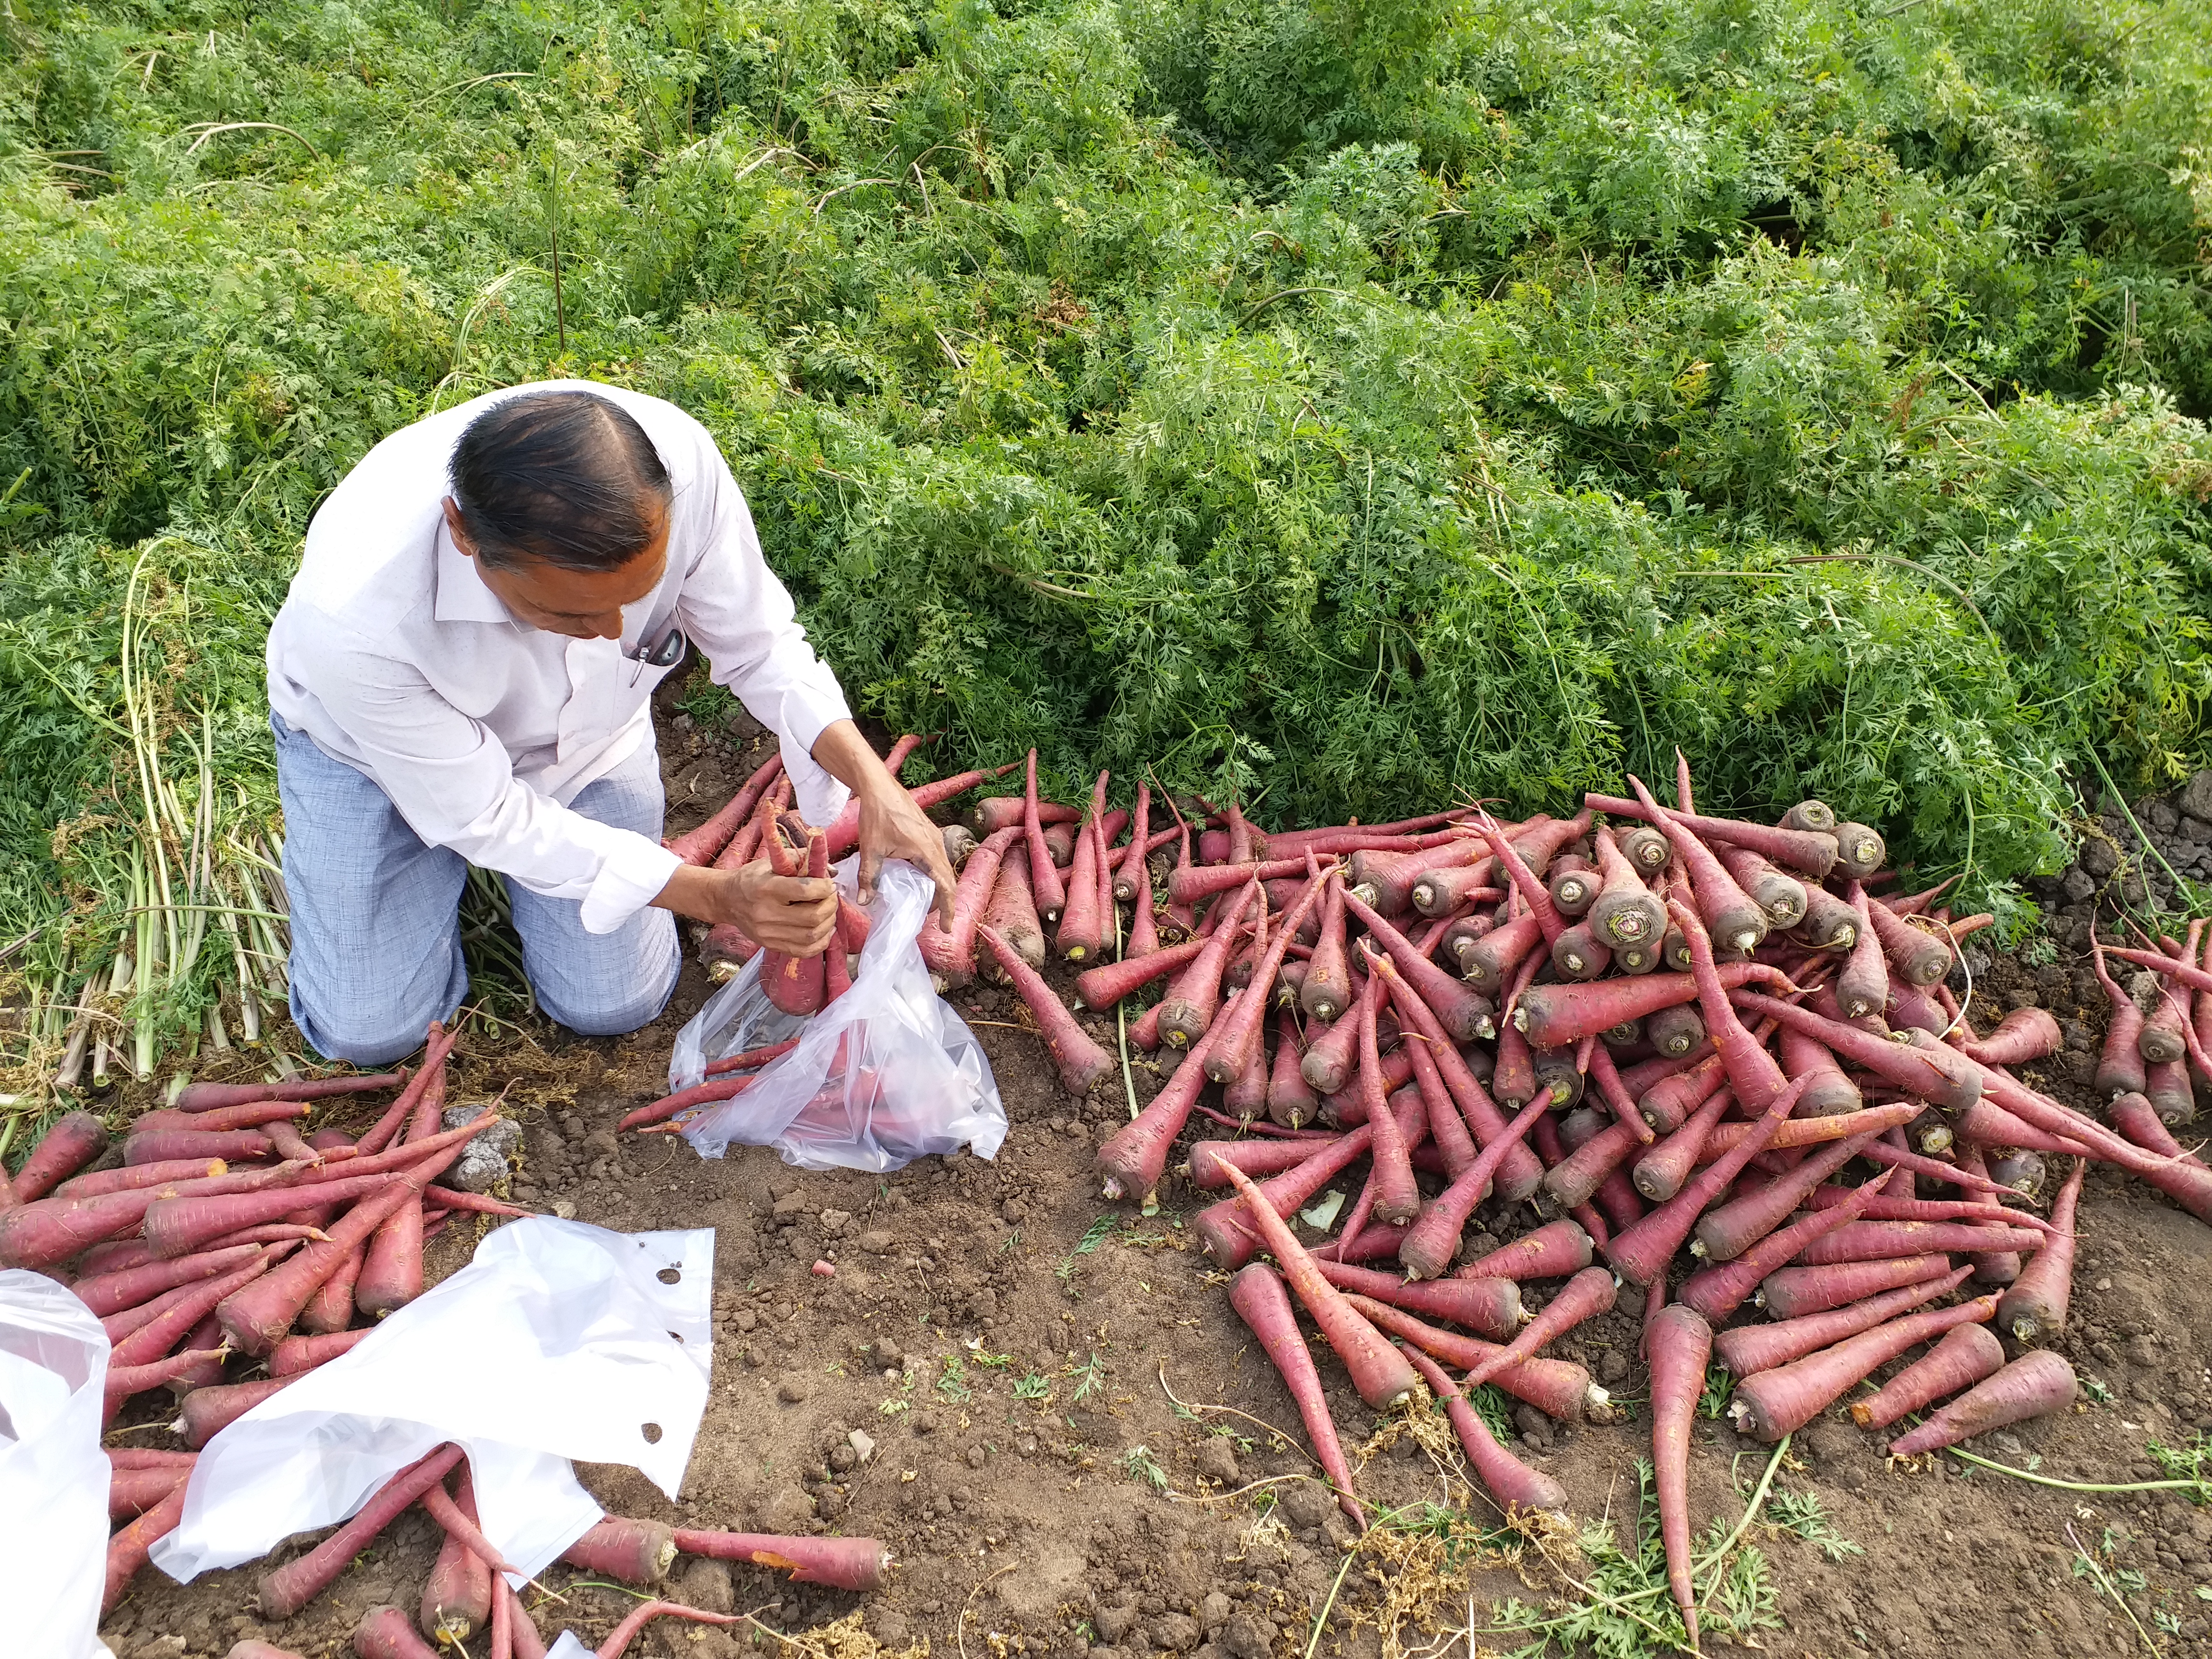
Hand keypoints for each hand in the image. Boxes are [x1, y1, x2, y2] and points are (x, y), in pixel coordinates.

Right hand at [653, 861, 837, 954]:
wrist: (727, 900)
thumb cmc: (752, 878)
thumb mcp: (772, 861)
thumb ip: (802, 859)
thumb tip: (832, 871)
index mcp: (766, 888)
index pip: (805, 891)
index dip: (824, 888)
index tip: (829, 884)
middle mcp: (766, 913)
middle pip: (812, 916)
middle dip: (830, 906)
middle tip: (832, 898)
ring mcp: (767, 933)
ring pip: (811, 936)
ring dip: (828, 923)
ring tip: (829, 912)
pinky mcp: (770, 946)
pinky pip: (804, 951)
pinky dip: (821, 942)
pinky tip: (824, 930)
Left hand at [809, 718, 959, 929]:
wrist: (878, 785)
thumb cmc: (877, 814)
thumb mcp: (871, 849)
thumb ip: (869, 877)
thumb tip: (865, 902)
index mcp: (926, 851)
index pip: (945, 886)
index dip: (947, 909)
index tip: (946, 927)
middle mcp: (936, 844)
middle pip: (948, 879)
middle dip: (945, 902)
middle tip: (937, 921)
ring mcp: (934, 836)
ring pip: (943, 868)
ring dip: (940, 887)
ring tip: (930, 904)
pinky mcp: (929, 831)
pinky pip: (938, 857)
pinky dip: (935, 873)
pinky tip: (922, 879)